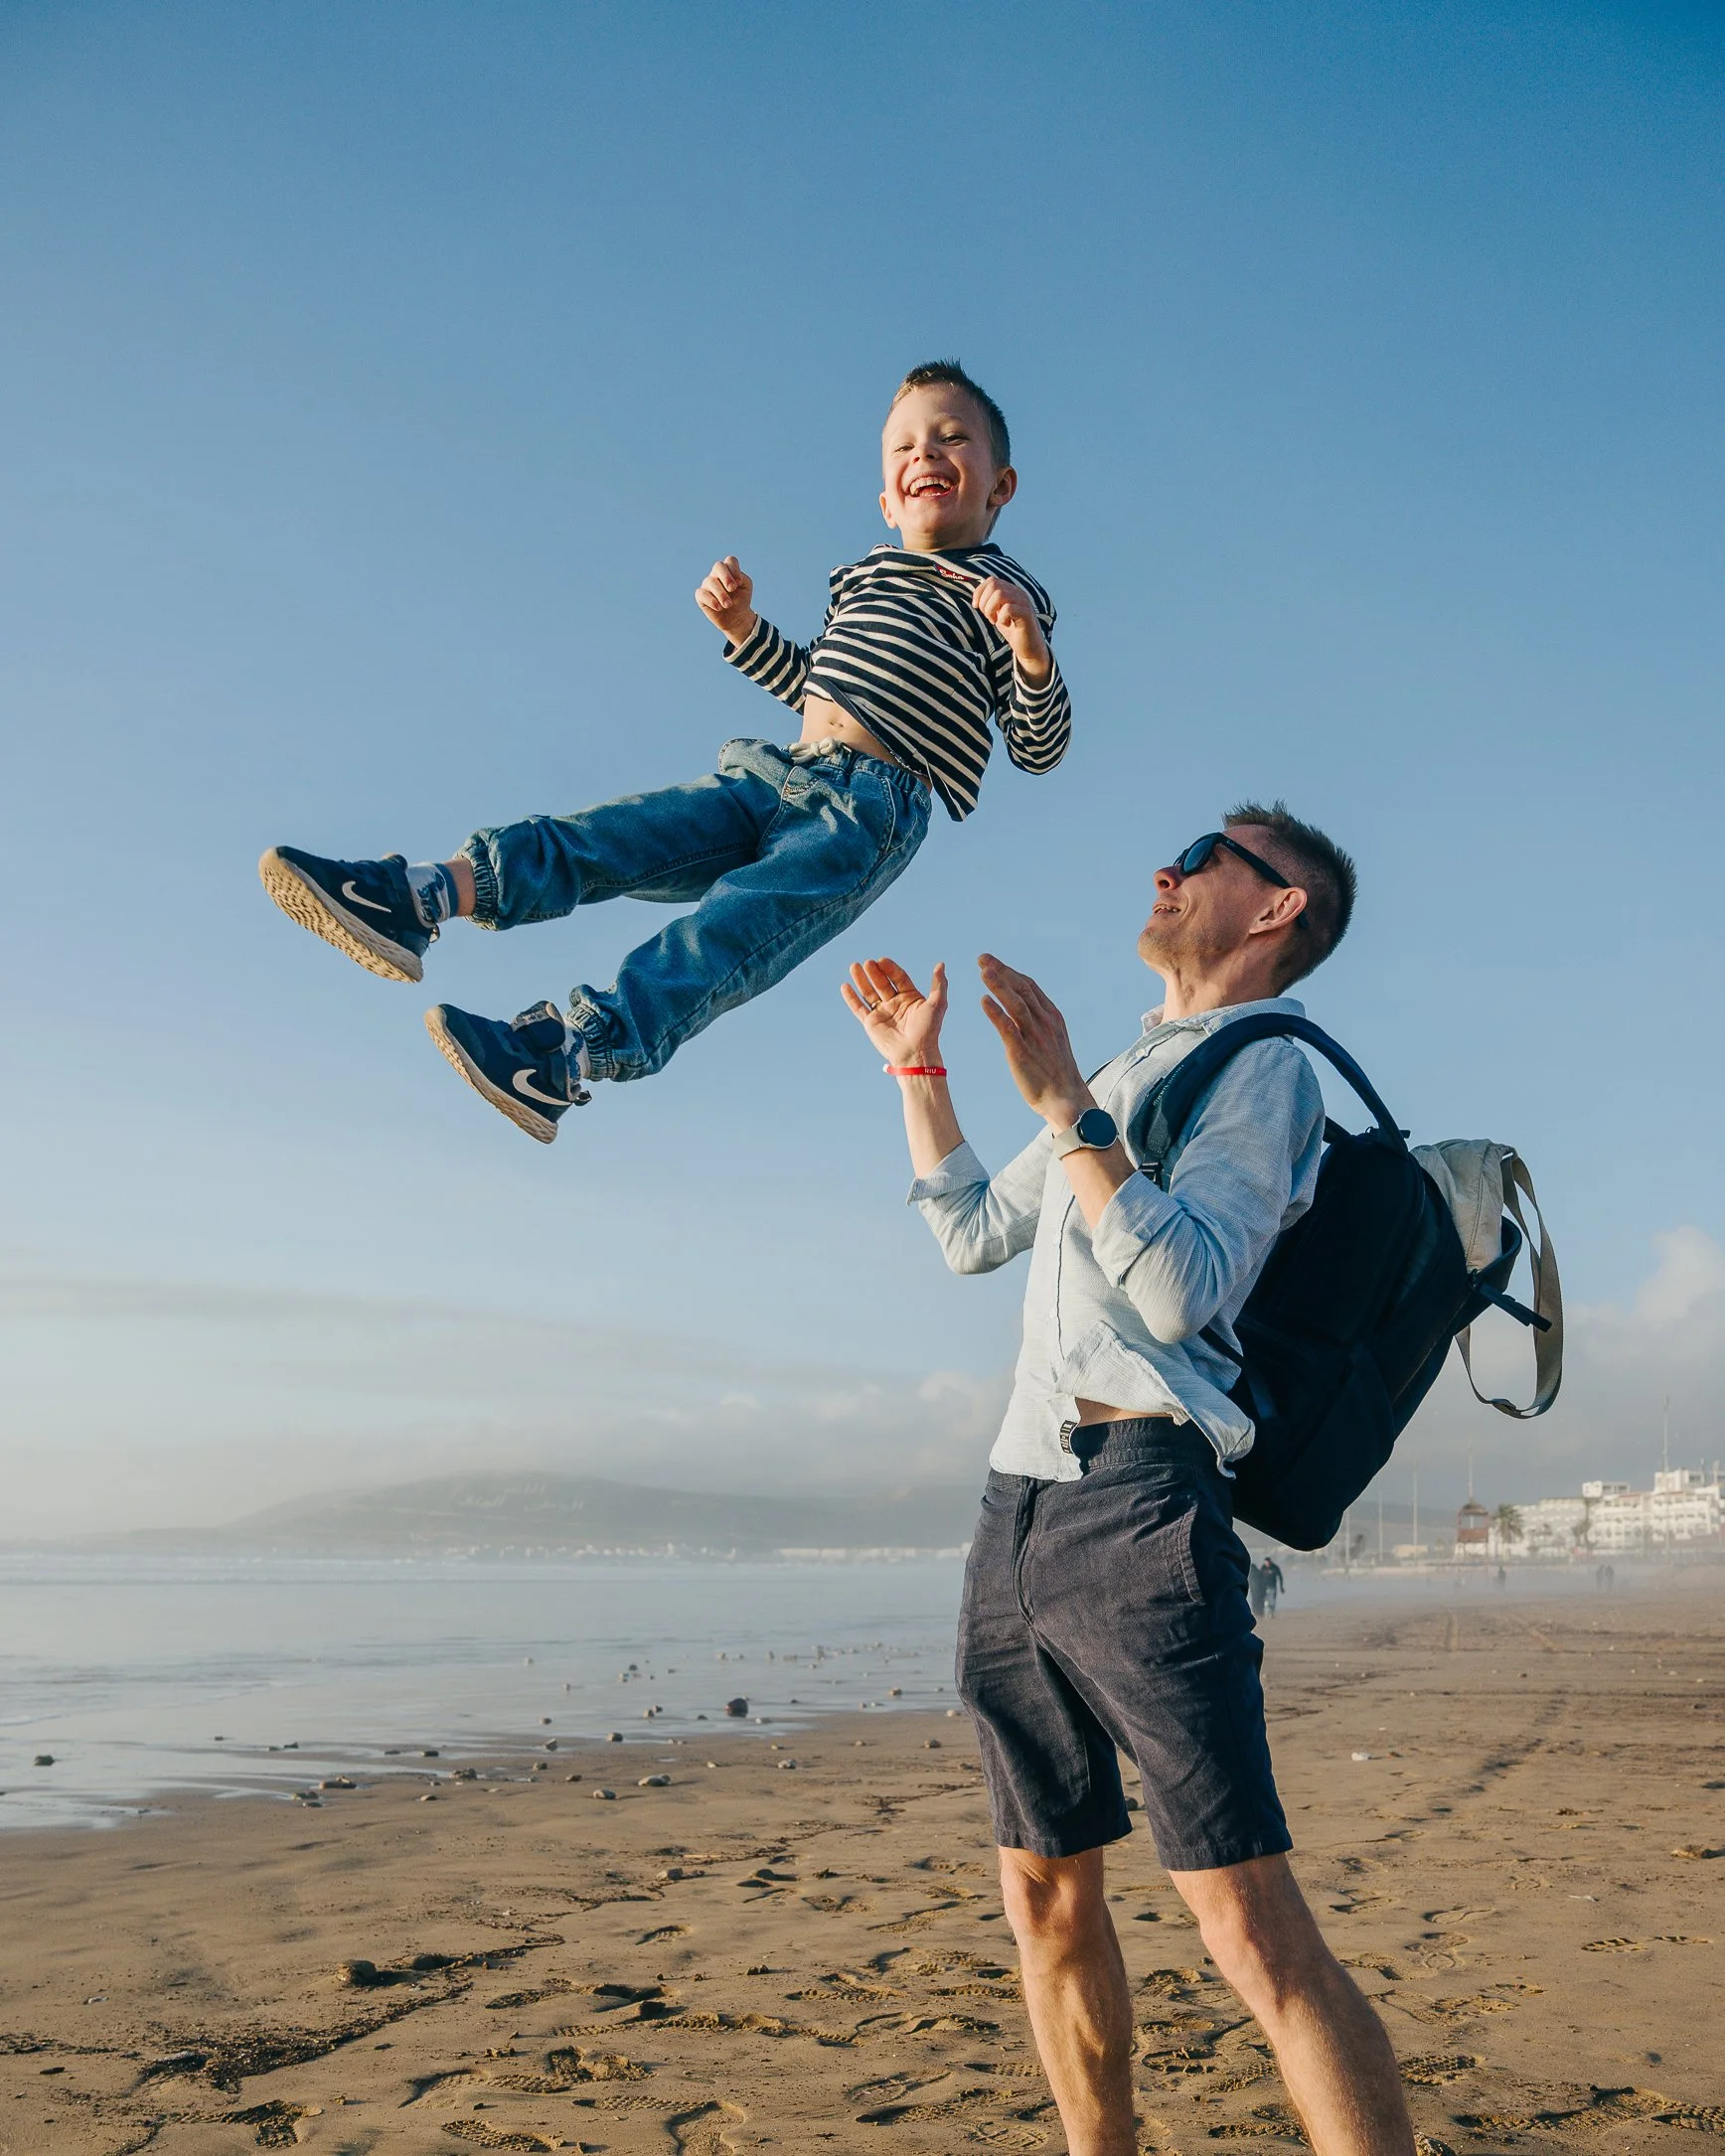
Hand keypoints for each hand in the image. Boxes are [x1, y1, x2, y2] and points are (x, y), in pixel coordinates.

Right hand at [695, 555, 757, 643]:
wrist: (736, 617)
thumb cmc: (741, 599)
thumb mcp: (746, 587)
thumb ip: (742, 578)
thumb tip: (731, 579)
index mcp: (729, 570)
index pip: (730, 561)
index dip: (735, 569)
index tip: (740, 583)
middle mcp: (717, 574)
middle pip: (718, 566)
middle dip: (726, 577)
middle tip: (732, 589)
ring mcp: (707, 584)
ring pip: (710, 581)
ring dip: (721, 594)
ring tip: (728, 605)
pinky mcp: (701, 596)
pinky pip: (701, 593)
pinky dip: (711, 600)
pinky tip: (719, 607)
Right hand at [842, 957, 947, 1069]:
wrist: (915, 1052)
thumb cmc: (928, 1030)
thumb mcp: (938, 1004)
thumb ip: (938, 984)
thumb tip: (941, 964)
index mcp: (910, 997)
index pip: (899, 978)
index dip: (891, 969)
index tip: (882, 960)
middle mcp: (895, 1004)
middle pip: (882, 983)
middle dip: (875, 972)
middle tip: (868, 963)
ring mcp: (882, 1013)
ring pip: (869, 993)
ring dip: (861, 980)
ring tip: (854, 966)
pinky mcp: (871, 1023)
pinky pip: (858, 1008)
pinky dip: (851, 998)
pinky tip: (845, 986)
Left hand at [972, 575, 1050, 682]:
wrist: (1028, 646)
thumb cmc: (1011, 629)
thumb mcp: (997, 612)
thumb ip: (989, 601)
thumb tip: (976, 595)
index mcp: (1011, 590)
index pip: (991, 580)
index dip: (979, 592)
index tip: (975, 606)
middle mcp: (1018, 592)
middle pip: (994, 585)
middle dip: (984, 602)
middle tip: (988, 616)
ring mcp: (1023, 602)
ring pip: (999, 594)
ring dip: (991, 609)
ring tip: (995, 620)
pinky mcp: (1026, 614)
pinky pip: (1008, 608)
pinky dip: (1001, 618)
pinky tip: (1005, 624)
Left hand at [977, 954, 1090, 1125]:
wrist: (1066, 1098)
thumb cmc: (1058, 1072)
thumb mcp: (1053, 1040)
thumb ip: (1041, 1023)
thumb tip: (1029, 1011)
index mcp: (1052, 1017)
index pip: (1030, 987)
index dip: (1011, 972)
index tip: (993, 962)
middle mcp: (1044, 1022)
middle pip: (1021, 989)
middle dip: (1001, 971)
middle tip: (982, 958)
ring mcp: (1034, 1036)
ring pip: (1015, 1003)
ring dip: (998, 985)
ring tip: (982, 970)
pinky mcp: (1021, 1052)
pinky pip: (1007, 1028)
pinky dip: (996, 1012)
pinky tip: (983, 1001)